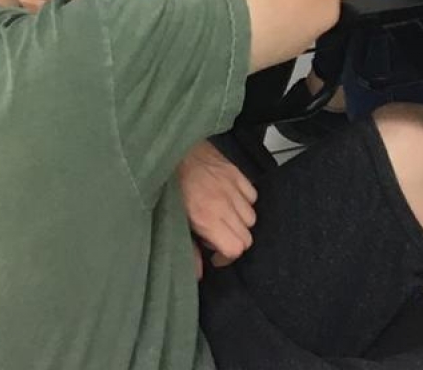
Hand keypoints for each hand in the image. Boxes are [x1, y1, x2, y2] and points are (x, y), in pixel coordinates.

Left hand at [177, 141, 256, 266]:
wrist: (172, 151)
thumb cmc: (170, 186)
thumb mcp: (174, 221)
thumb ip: (188, 248)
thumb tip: (199, 272)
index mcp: (208, 217)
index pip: (236, 248)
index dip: (227, 257)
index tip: (215, 254)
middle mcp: (225, 203)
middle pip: (247, 236)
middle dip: (234, 241)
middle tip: (218, 236)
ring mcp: (233, 186)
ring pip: (251, 216)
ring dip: (240, 222)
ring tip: (223, 217)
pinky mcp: (236, 171)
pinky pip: (252, 194)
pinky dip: (245, 200)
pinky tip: (230, 200)